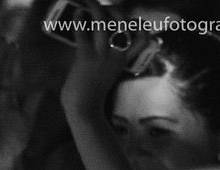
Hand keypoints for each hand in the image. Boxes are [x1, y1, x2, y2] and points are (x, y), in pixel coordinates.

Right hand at [0, 38, 39, 165]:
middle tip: (2, 37)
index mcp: (7, 98)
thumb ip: (33, 100)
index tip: (15, 45)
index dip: (12, 60)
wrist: (2, 157)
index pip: (9, 75)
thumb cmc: (14, 141)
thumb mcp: (27, 117)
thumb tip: (43, 84)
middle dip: (0, 54)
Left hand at [59, 0, 148, 117]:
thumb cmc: (94, 94)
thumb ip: (111, 61)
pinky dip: (79, 20)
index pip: (143, 39)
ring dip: (96, 8)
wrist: (84, 108)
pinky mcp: (85, 57)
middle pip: (123, 24)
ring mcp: (101, 55)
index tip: (134, 21)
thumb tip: (102, 48)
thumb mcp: (110, 75)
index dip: (141, 27)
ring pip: (103, 24)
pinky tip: (76, 13)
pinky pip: (83, 33)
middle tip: (104, 7)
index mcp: (124, 60)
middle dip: (115, 10)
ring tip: (90, 1)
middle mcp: (116, 55)